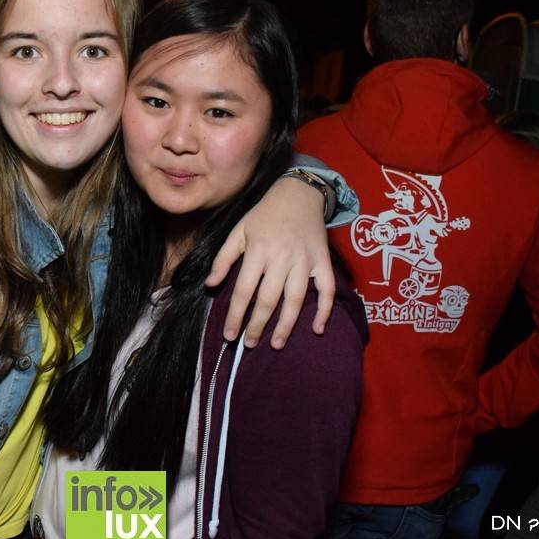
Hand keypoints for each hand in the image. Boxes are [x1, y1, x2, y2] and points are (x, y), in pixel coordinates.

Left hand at [206, 176, 334, 348]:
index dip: (235, 315)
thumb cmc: (264, 215)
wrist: (299, 194)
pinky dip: (325, 310)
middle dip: (257, 325)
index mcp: (258, 250)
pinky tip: (317, 329)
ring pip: (296, 298)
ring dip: (287, 324)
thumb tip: (210, 285)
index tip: (229, 334)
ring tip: (276, 344)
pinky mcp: (323, 261)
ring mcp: (305, 260)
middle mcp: (282, 257)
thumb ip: (223, 258)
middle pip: (268, 299)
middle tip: (249, 344)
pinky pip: (328, 289)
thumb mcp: (238, 231)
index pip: (244, 290)